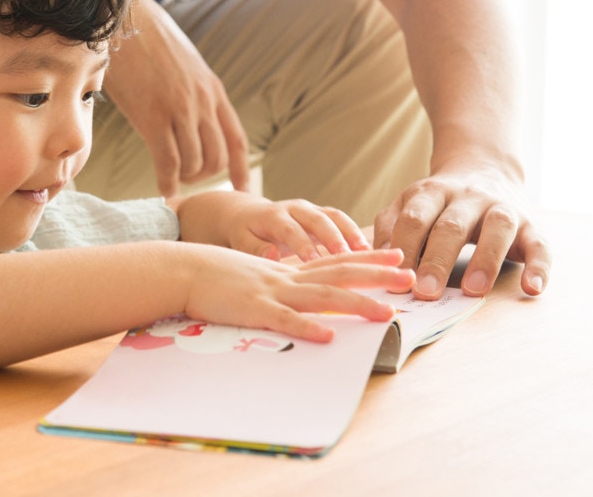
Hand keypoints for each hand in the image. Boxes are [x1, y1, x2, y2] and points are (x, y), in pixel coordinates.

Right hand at [103, 0, 249, 197]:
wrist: (126, 20)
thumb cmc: (149, 42)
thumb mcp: (186, 65)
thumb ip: (195, 92)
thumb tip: (193, 118)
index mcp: (213, 90)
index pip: (236, 138)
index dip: (241, 169)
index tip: (242, 189)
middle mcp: (203, 102)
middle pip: (218, 158)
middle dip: (204, 176)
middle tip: (185, 177)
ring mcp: (180, 110)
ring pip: (194, 163)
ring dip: (183, 178)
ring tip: (169, 176)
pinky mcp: (154, 116)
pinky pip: (168, 162)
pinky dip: (166, 182)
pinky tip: (162, 189)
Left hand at [173, 191, 368, 260]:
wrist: (249, 216)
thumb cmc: (244, 233)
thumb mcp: (240, 240)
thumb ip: (254, 248)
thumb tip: (271, 255)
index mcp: (273, 214)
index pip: (290, 229)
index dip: (302, 244)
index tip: (312, 261)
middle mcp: (295, 208)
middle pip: (318, 219)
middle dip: (333, 237)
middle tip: (345, 257)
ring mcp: (311, 210)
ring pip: (335, 218)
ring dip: (351, 234)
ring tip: (365, 254)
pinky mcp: (322, 216)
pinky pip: (342, 222)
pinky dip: (356, 235)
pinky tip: (369, 253)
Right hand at [183, 246, 413, 342]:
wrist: (183, 269)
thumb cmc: (216, 274)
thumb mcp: (255, 273)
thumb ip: (280, 281)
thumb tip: (303, 294)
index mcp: (288, 270)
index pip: (335, 261)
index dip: (368, 259)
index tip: (397, 256)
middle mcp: (287, 277)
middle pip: (339, 274)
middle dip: (377, 276)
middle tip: (409, 277)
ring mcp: (272, 292)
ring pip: (322, 297)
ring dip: (356, 304)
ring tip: (385, 313)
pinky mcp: (253, 309)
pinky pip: (284, 320)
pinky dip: (307, 327)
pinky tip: (328, 335)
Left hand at [373, 156, 551, 299]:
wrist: (486, 166)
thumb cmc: (440, 202)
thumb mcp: (410, 204)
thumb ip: (390, 228)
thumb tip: (369, 263)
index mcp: (431, 193)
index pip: (414, 219)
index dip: (404, 249)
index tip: (395, 282)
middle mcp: (467, 197)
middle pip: (451, 226)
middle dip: (437, 260)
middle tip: (424, 292)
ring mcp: (502, 208)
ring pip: (497, 228)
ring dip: (485, 260)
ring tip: (473, 291)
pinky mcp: (532, 225)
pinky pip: (539, 245)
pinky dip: (539, 267)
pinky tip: (532, 288)